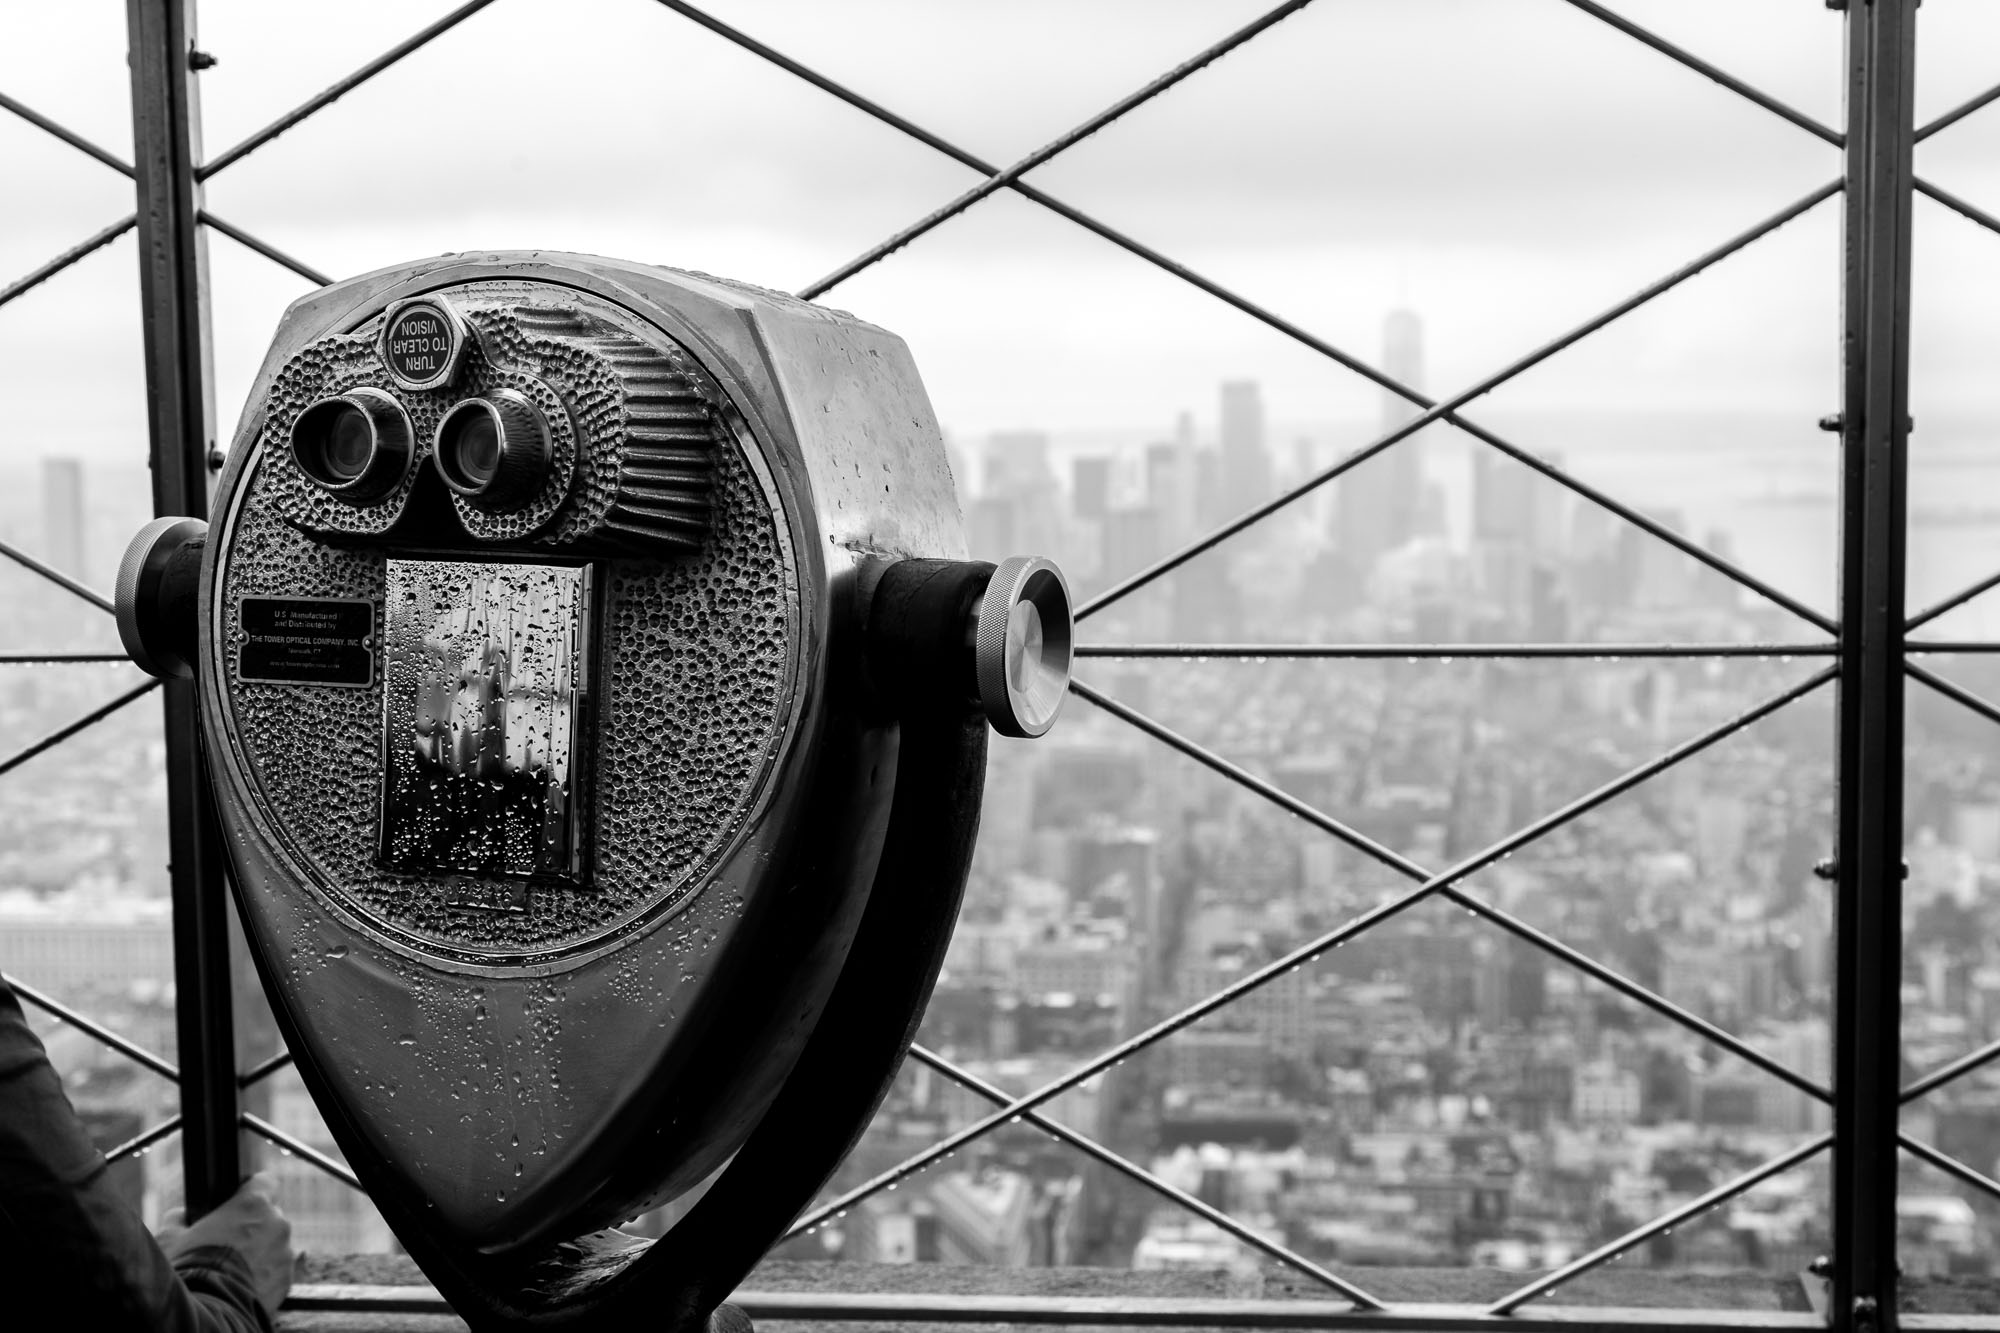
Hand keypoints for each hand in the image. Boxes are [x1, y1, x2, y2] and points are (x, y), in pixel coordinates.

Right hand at [157, 1172, 294, 1317]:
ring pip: (275, 1244)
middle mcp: (276, 1222)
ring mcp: (285, 1251)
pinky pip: (278, 1270)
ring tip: (234, 1269)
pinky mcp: (288, 1279)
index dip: (250, 1191)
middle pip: (269, 1216)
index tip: (239, 1203)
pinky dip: (265, 1274)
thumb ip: (179, 1218)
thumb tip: (181, 1215)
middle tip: (228, 1244)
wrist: (206, 1314)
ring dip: (261, 1251)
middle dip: (253, 1226)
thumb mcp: (169, 1238)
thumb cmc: (187, 1271)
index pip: (264, 1181)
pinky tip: (243, 1284)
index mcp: (252, 1203)